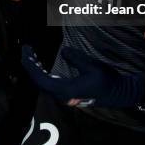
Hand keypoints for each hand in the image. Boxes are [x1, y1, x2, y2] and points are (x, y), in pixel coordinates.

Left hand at [21, 45, 144, 106]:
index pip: (41, 79)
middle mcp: (63, 95)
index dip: (31, 66)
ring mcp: (65, 95)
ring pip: (43, 83)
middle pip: (39, 82)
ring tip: (31, 55)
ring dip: (35, 69)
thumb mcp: (92, 67)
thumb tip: (63, 51)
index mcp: (67, 90)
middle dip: (30, 66)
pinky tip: (41, 64)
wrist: (118, 93)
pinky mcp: (67, 92)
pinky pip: (49, 83)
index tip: (26, 52)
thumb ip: (76, 59)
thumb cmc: (107, 80)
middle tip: (26, 50)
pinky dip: (41, 73)